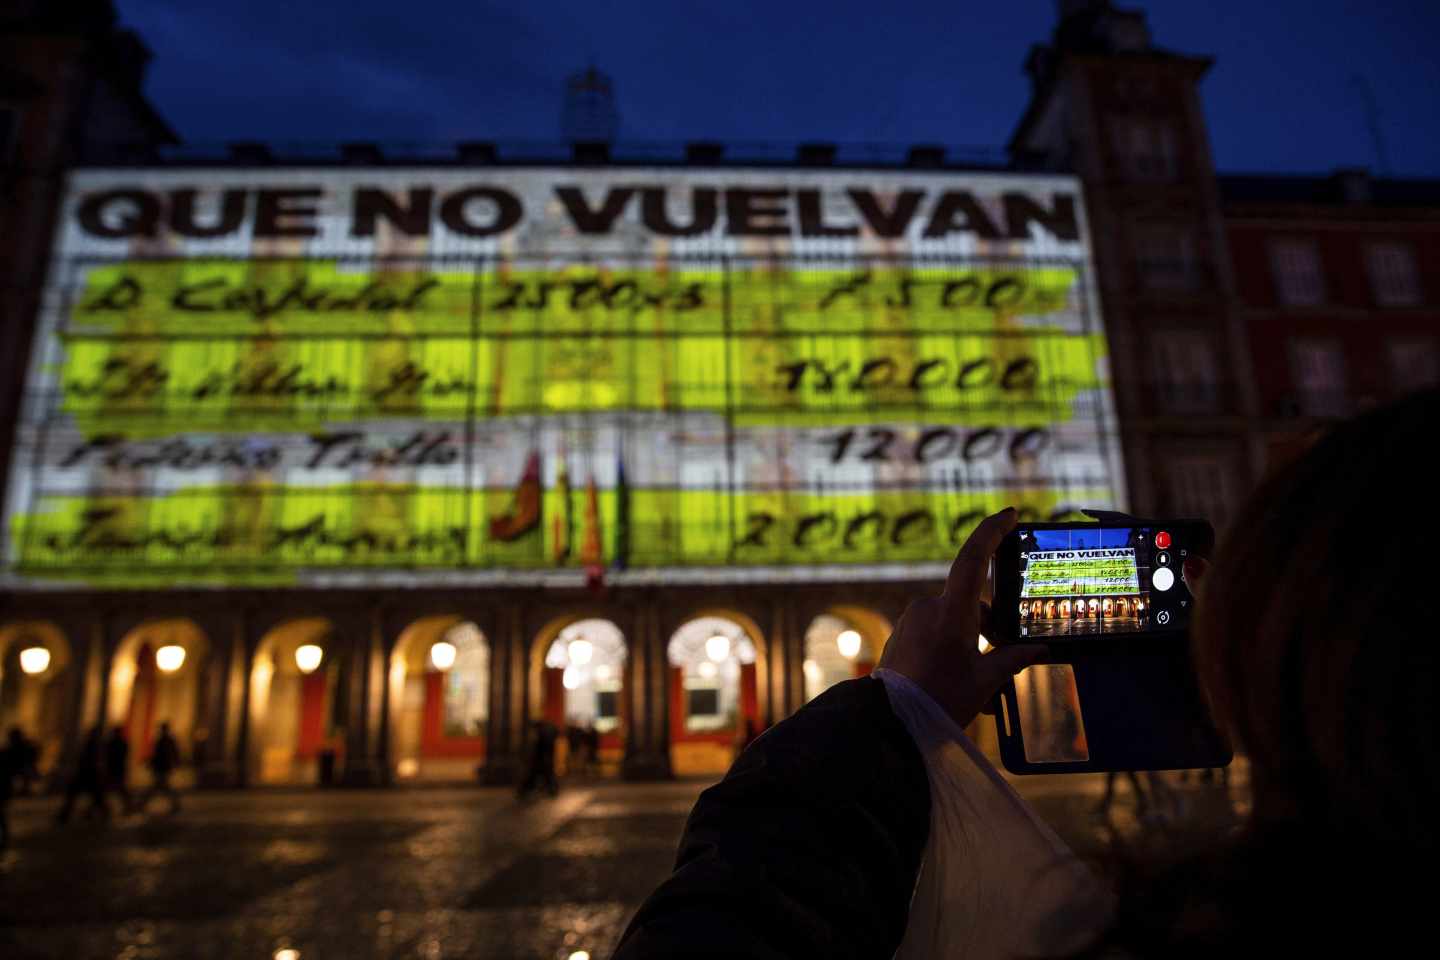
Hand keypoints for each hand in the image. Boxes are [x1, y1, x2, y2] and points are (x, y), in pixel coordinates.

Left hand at [878, 507, 1045, 728]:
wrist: (887, 724)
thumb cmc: (939, 700)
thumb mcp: (984, 682)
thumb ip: (1012, 660)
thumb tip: (1037, 650)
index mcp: (951, 611)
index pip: (974, 558)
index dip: (992, 531)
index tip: (1010, 514)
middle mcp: (928, 608)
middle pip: (972, 606)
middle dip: (991, 632)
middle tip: (1005, 670)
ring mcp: (912, 621)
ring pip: (955, 624)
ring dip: (973, 648)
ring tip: (982, 693)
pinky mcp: (902, 636)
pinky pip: (936, 635)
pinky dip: (953, 653)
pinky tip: (961, 687)